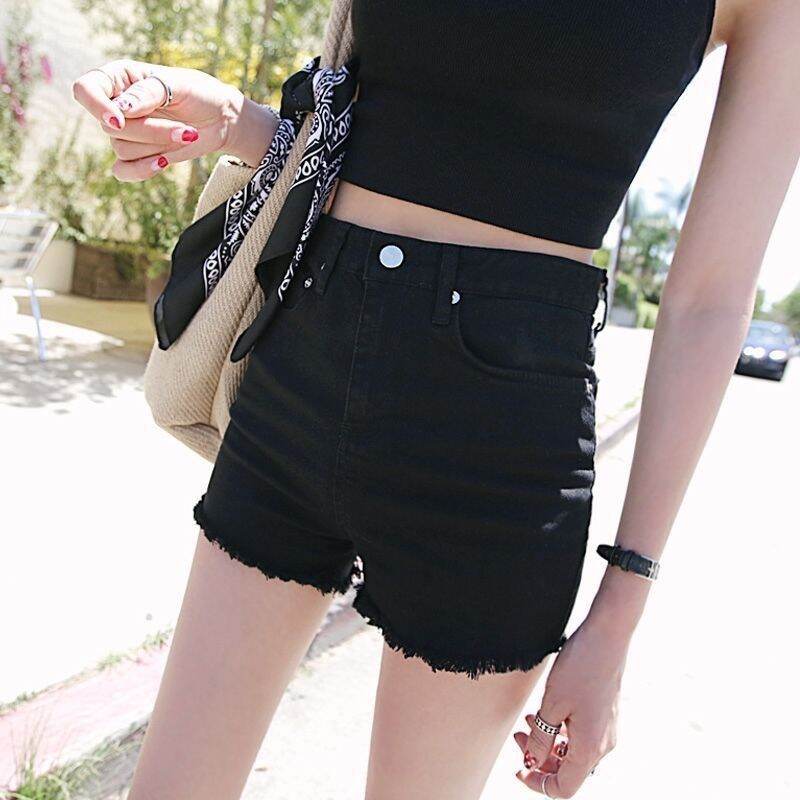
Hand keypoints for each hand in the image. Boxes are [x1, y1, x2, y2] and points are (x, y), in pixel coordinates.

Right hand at [71, 58, 277, 180]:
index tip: (120, 118)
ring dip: (157, 145)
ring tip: (187, 135)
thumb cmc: (199, 93)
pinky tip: (164, 162)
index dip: (96, 106)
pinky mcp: (137, 155)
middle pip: (111, 127)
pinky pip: (123, 171)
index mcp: (118, 78)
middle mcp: (115, 105)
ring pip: (122, 149)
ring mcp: (125, 133)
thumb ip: (148, 94)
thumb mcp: (178, 84)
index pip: (84, 90)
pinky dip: (141, 170)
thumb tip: (121, 110)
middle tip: (185, 128)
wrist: (220, 118)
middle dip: (149, 131)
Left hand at [512, 616, 627, 796]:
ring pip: (574, 752)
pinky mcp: (606, 715)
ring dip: (548, 743)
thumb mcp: (552, 703)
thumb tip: (532, 763)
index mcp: (590, 748)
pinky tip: (546, 711)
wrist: (607, 636)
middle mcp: (603, 745)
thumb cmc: (580, 666)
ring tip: (529, 720)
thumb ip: (541, 739)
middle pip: (568, 771)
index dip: (538, 783)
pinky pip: (582, 736)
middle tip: (518, 738)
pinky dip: (561, 731)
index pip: (564, 788)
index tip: (518, 768)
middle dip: (540, 759)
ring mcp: (607, 730)